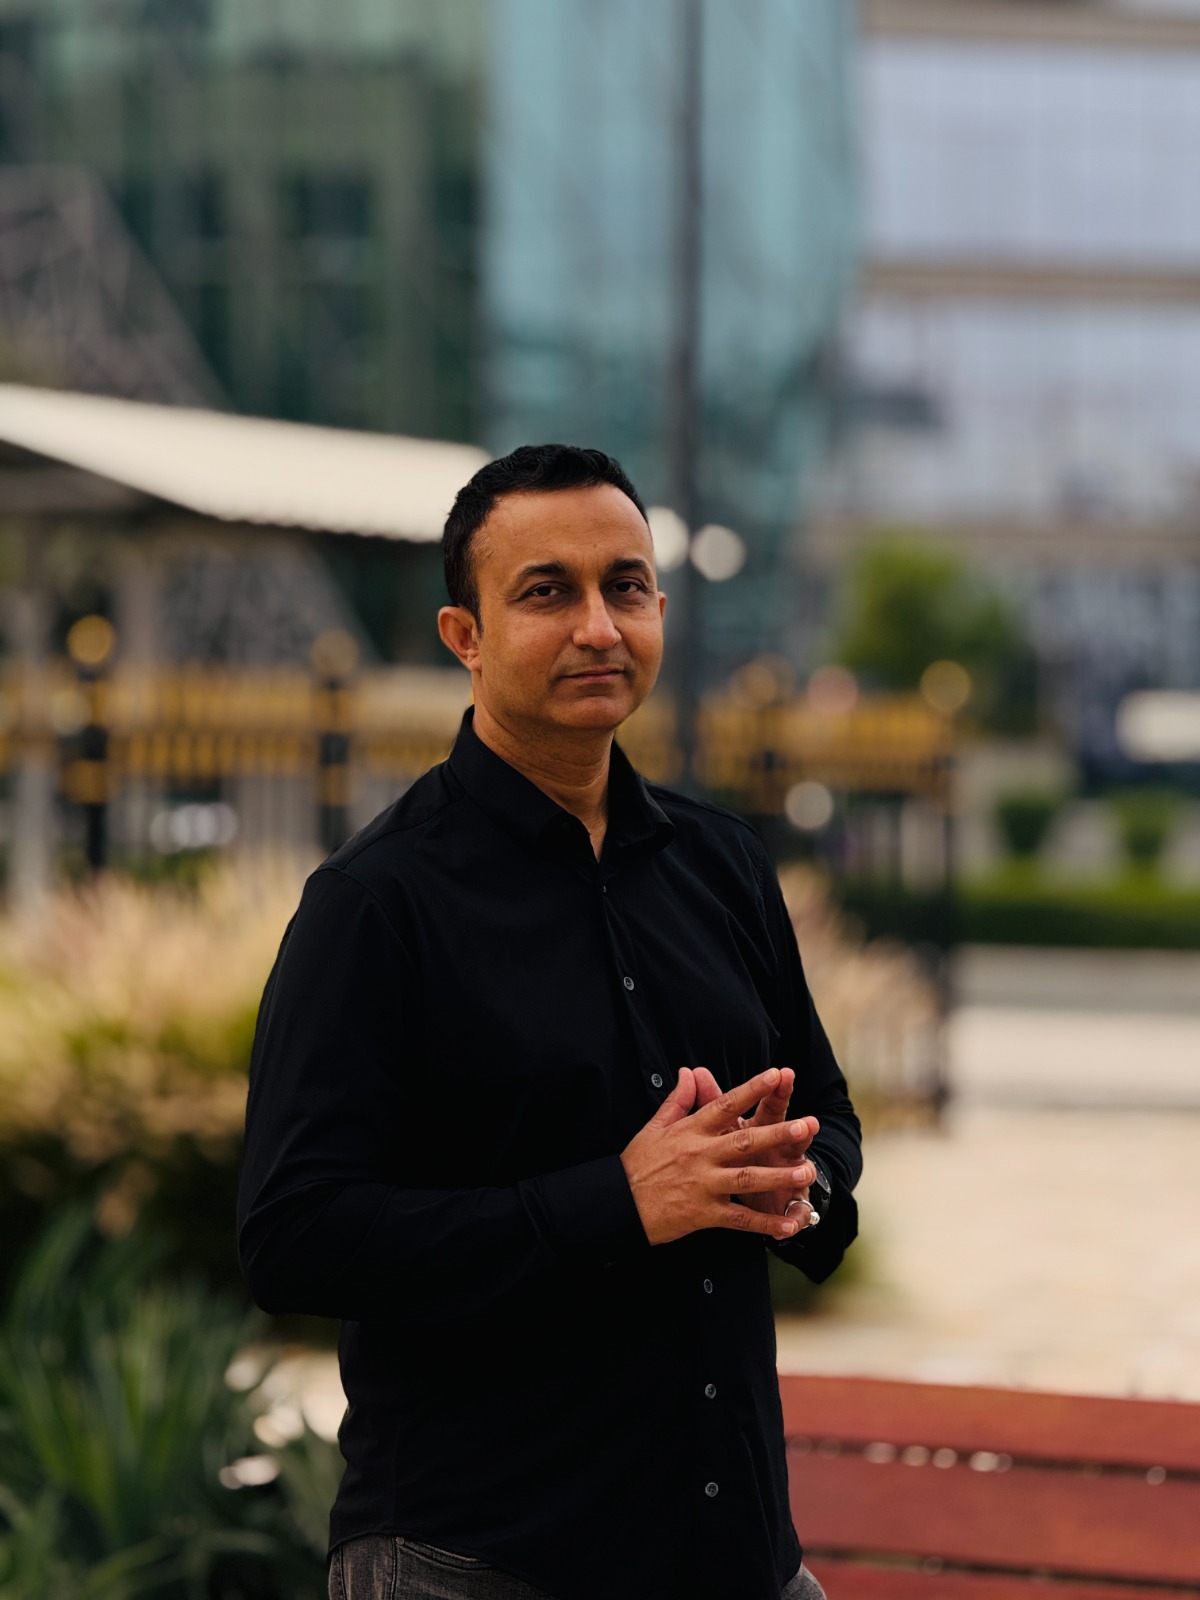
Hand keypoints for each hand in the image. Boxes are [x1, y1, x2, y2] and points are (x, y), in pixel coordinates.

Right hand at [619, 1067, 815, 1245]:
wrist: (618, 1204)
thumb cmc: (637, 1164)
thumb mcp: (654, 1126)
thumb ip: (678, 1099)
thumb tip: (690, 1072)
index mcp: (690, 1131)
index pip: (725, 1104)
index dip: (751, 1089)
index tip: (776, 1074)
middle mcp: (700, 1155)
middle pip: (745, 1141)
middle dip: (778, 1133)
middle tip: (808, 1125)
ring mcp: (704, 1185)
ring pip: (748, 1178)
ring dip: (780, 1176)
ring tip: (808, 1172)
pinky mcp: (705, 1214)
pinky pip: (740, 1219)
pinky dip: (765, 1224)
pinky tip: (789, 1225)